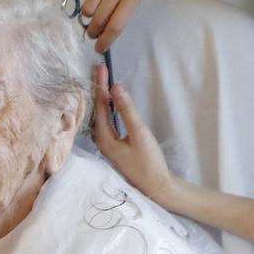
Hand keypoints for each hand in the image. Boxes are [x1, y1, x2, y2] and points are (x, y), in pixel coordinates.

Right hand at [66, 0, 165, 51]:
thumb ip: (124, 5)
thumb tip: (105, 27)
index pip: (116, 26)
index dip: (106, 41)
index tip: (99, 47)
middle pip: (99, 20)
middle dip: (94, 31)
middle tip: (93, 31)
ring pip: (86, 8)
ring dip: (86, 13)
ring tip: (90, 8)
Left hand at [92, 64, 175, 202]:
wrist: (157, 186)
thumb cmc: (149, 162)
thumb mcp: (140, 133)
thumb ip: (128, 110)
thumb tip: (116, 88)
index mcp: (104, 138)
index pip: (100, 105)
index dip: (101, 85)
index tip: (100, 66)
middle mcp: (101, 140)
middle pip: (97, 109)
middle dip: (98, 88)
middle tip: (99, 67)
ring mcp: (107, 144)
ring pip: (101, 115)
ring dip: (102, 97)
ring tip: (103, 79)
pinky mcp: (114, 145)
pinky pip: (106, 121)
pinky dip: (108, 108)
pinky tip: (110, 101)